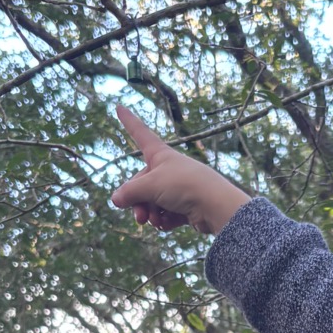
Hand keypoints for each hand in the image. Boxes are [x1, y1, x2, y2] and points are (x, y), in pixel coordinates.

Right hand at [110, 108, 251, 234]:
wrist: (215, 205)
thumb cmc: (184, 186)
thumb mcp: (150, 186)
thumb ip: (130, 192)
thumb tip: (116, 199)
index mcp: (160, 154)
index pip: (140, 134)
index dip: (129, 122)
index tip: (119, 106)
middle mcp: (168, 169)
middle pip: (141, 183)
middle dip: (137, 202)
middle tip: (139, 217)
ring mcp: (178, 187)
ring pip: (152, 201)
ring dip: (149, 214)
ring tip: (153, 222)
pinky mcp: (186, 206)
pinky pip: (166, 214)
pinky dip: (164, 221)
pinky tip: (167, 225)